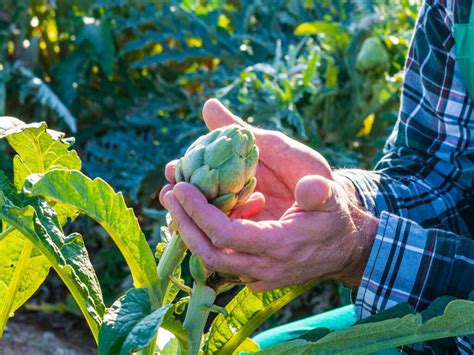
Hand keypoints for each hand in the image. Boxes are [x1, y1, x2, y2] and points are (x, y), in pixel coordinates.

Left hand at [159, 99, 378, 290]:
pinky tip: (197, 215)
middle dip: (183, 223)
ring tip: (175, 201)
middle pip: (209, 254)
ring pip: (211, 260)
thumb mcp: (333, 200)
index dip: (199, 212)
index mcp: (279, 246)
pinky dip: (204, 238)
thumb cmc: (335, 220)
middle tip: (168, 193)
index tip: (180, 186)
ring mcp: (258, 276)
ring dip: (190, 231)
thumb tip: (308, 186)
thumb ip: (320, 193)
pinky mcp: (255, 276)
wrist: (344, 249)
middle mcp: (264, 268)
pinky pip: (221, 260)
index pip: (226, 235)